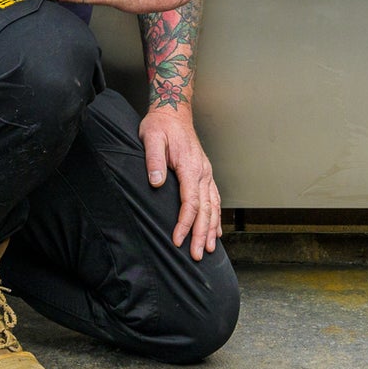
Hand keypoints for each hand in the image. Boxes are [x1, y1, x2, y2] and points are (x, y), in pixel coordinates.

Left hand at [141, 109, 220, 260]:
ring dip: (211, 229)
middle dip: (201, 234)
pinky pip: (214, 199)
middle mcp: (203, 172)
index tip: (177, 240)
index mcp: (191, 167)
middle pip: (205, 209)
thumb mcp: (151, 138)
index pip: (190, 202)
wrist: (173, 112)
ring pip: (213, 206)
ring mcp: (206, 173)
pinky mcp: (204, 174)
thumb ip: (154, 160)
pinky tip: (216, 230)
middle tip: (196, 256)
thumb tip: (156, 183)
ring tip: (208, 249)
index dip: (185, 224)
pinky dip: (216, 217)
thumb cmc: (160, 126)